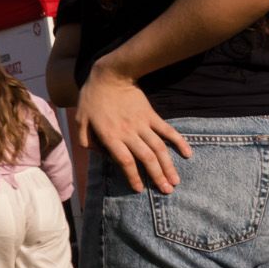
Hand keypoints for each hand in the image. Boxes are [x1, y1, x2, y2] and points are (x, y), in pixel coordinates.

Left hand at [75, 71, 189, 194]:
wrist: (110, 76)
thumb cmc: (92, 99)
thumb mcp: (80, 120)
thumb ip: (86, 140)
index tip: (140, 189)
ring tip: (175, 181)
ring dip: (168, 166)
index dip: (133, 177)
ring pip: (159, 148)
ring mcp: (143, 124)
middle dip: (157, 177)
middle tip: (166, 191)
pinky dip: (179, 142)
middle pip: (146, 159)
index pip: (125, 161)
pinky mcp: (152, 116)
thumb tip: (98, 155)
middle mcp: (129, 133)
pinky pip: (168, 131)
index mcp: (110, 136)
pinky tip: (187, 154)